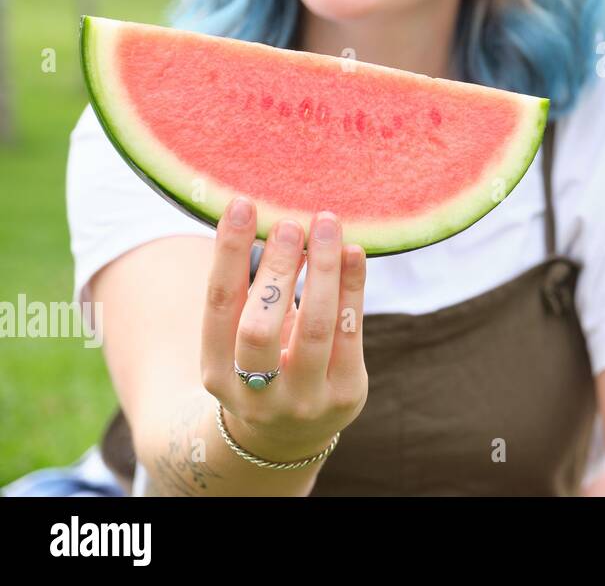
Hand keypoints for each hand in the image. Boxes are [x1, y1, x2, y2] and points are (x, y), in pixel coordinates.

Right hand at [200, 199, 367, 461]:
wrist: (290, 436)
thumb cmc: (264, 363)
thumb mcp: (242, 336)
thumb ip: (252, 290)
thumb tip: (272, 215)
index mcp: (215, 370)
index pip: (218, 304)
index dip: (228, 253)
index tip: (240, 205)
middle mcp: (254, 391)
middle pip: (260, 324)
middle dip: (275, 269)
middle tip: (291, 222)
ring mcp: (301, 399)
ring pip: (313, 328)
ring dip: (322, 270)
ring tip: (326, 224)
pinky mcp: (344, 395)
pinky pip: (350, 334)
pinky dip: (353, 288)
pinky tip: (353, 253)